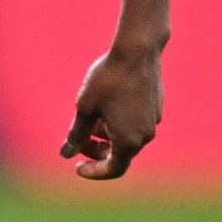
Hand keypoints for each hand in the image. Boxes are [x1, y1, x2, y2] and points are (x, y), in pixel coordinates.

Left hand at [59, 44, 162, 180]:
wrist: (137, 50)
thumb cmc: (108, 79)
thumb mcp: (85, 108)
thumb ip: (76, 134)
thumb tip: (65, 154)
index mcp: (129, 141)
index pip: (112, 169)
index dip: (93, 171)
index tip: (77, 166)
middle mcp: (145, 135)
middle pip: (120, 155)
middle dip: (97, 151)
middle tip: (78, 139)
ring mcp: (153, 121)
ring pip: (127, 138)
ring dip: (107, 135)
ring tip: (90, 117)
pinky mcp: (155, 107)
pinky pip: (135, 123)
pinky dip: (119, 123)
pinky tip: (106, 105)